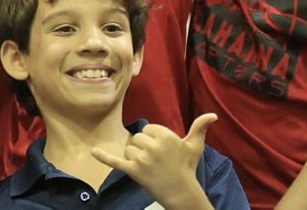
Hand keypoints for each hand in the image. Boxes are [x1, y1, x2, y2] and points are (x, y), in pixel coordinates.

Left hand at [92, 114, 216, 207]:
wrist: (181, 192)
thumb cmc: (186, 167)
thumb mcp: (194, 146)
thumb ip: (200, 128)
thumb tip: (213, 115)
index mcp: (166, 136)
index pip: (148, 129)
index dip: (154, 140)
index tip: (163, 151)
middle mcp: (154, 146)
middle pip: (137, 138)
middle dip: (144, 148)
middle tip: (157, 161)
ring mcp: (143, 159)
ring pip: (129, 149)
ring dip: (135, 157)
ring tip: (149, 167)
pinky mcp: (133, 171)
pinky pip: (115, 161)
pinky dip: (104, 157)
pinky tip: (93, 152)